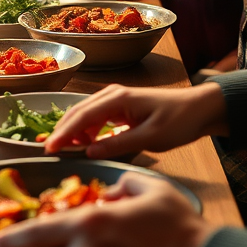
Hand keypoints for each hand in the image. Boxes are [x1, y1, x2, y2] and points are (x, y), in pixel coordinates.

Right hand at [44, 82, 227, 156]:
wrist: (199, 109)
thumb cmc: (179, 121)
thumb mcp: (150, 137)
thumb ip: (118, 143)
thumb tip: (88, 152)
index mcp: (118, 98)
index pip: (82, 116)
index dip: (63, 134)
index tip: (49, 149)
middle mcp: (112, 94)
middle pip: (78, 112)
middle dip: (61, 131)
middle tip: (47, 151)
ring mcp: (115, 99)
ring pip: (84, 115)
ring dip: (72, 132)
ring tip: (62, 151)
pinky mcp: (120, 106)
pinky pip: (95, 118)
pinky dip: (85, 131)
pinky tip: (84, 145)